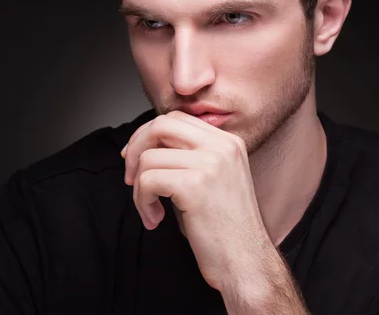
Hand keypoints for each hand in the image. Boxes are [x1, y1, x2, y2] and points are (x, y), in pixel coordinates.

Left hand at [121, 110, 271, 290]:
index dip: (149, 135)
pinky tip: (155, 219)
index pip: (177, 118)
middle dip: (136, 148)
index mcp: (229, 142)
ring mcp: (211, 163)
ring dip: (138, 187)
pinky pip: (148, 181)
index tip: (137, 159)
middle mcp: (222, 146)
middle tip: (132, 179)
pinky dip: (142, 202)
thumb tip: (148, 145)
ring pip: (149, 156)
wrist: (246, 260)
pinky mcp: (196, 185)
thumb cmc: (225, 228)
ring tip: (151, 209)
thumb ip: (191, 157)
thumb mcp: (214, 180)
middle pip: (161, 124)